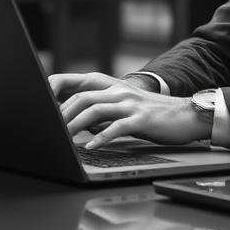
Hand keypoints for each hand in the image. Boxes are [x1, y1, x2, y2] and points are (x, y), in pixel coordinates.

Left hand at [48, 72, 211, 148]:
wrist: (187, 115)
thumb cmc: (152, 115)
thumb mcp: (124, 107)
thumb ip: (102, 109)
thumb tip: (76, 121)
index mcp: (113, 86)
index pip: (79, 83)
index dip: (58, 90)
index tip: (42, 104)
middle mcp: (119, 91)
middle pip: (82, 97)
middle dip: (62, 114)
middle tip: (49, 129)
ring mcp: (130, 104)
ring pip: (95, 109)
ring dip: (75, 125)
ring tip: (63, 138)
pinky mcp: (142, 119)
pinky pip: (117, 127)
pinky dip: (102, 138)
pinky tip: (91, 147)